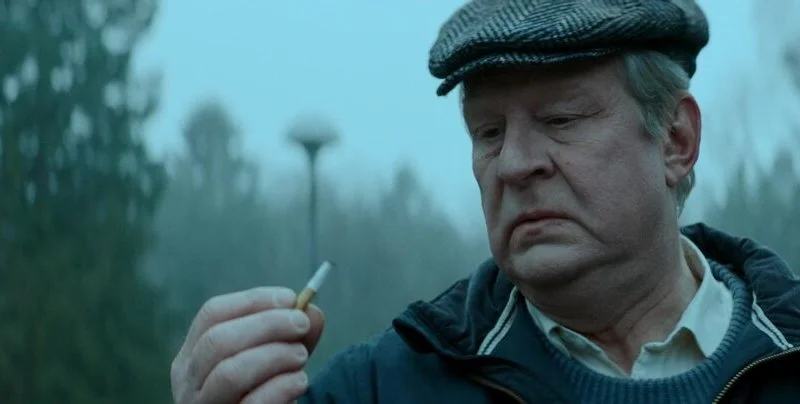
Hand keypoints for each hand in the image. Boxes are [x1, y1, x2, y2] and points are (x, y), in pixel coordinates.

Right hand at [170, 287, 324, 403]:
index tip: (290, 298)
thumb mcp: (274, 361)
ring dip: (275, 355)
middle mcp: (188, 382)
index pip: (212, 314)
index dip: (253, 300)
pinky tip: (299, 381)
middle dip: (267, 324)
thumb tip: (312, 311)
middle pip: (218, 340)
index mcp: (193, 355)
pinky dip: (282, 387)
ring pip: (231, 373)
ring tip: (301, 355)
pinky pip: (253, 403)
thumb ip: (291, 338)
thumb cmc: (261, 394)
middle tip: (301, 324)